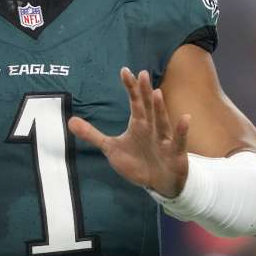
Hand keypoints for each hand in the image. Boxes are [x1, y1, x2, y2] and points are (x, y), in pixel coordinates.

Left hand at [69, 67, 190, 197]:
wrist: (159, 184)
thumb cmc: (138, 162)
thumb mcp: (111, 148)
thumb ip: (92, 135)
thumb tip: (70, 121)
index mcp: (139, 124)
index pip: (135, 102)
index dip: (130, 88)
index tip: (124, 71)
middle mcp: (152, 128)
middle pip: (148, 107)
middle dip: (144, 92)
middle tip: (142, 74)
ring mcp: (164, 139)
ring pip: (162, 121)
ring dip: (159, 108)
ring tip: (156, 93)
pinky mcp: (175, 153)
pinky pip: (178, 141)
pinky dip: (181, 130)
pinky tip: (185, 118)